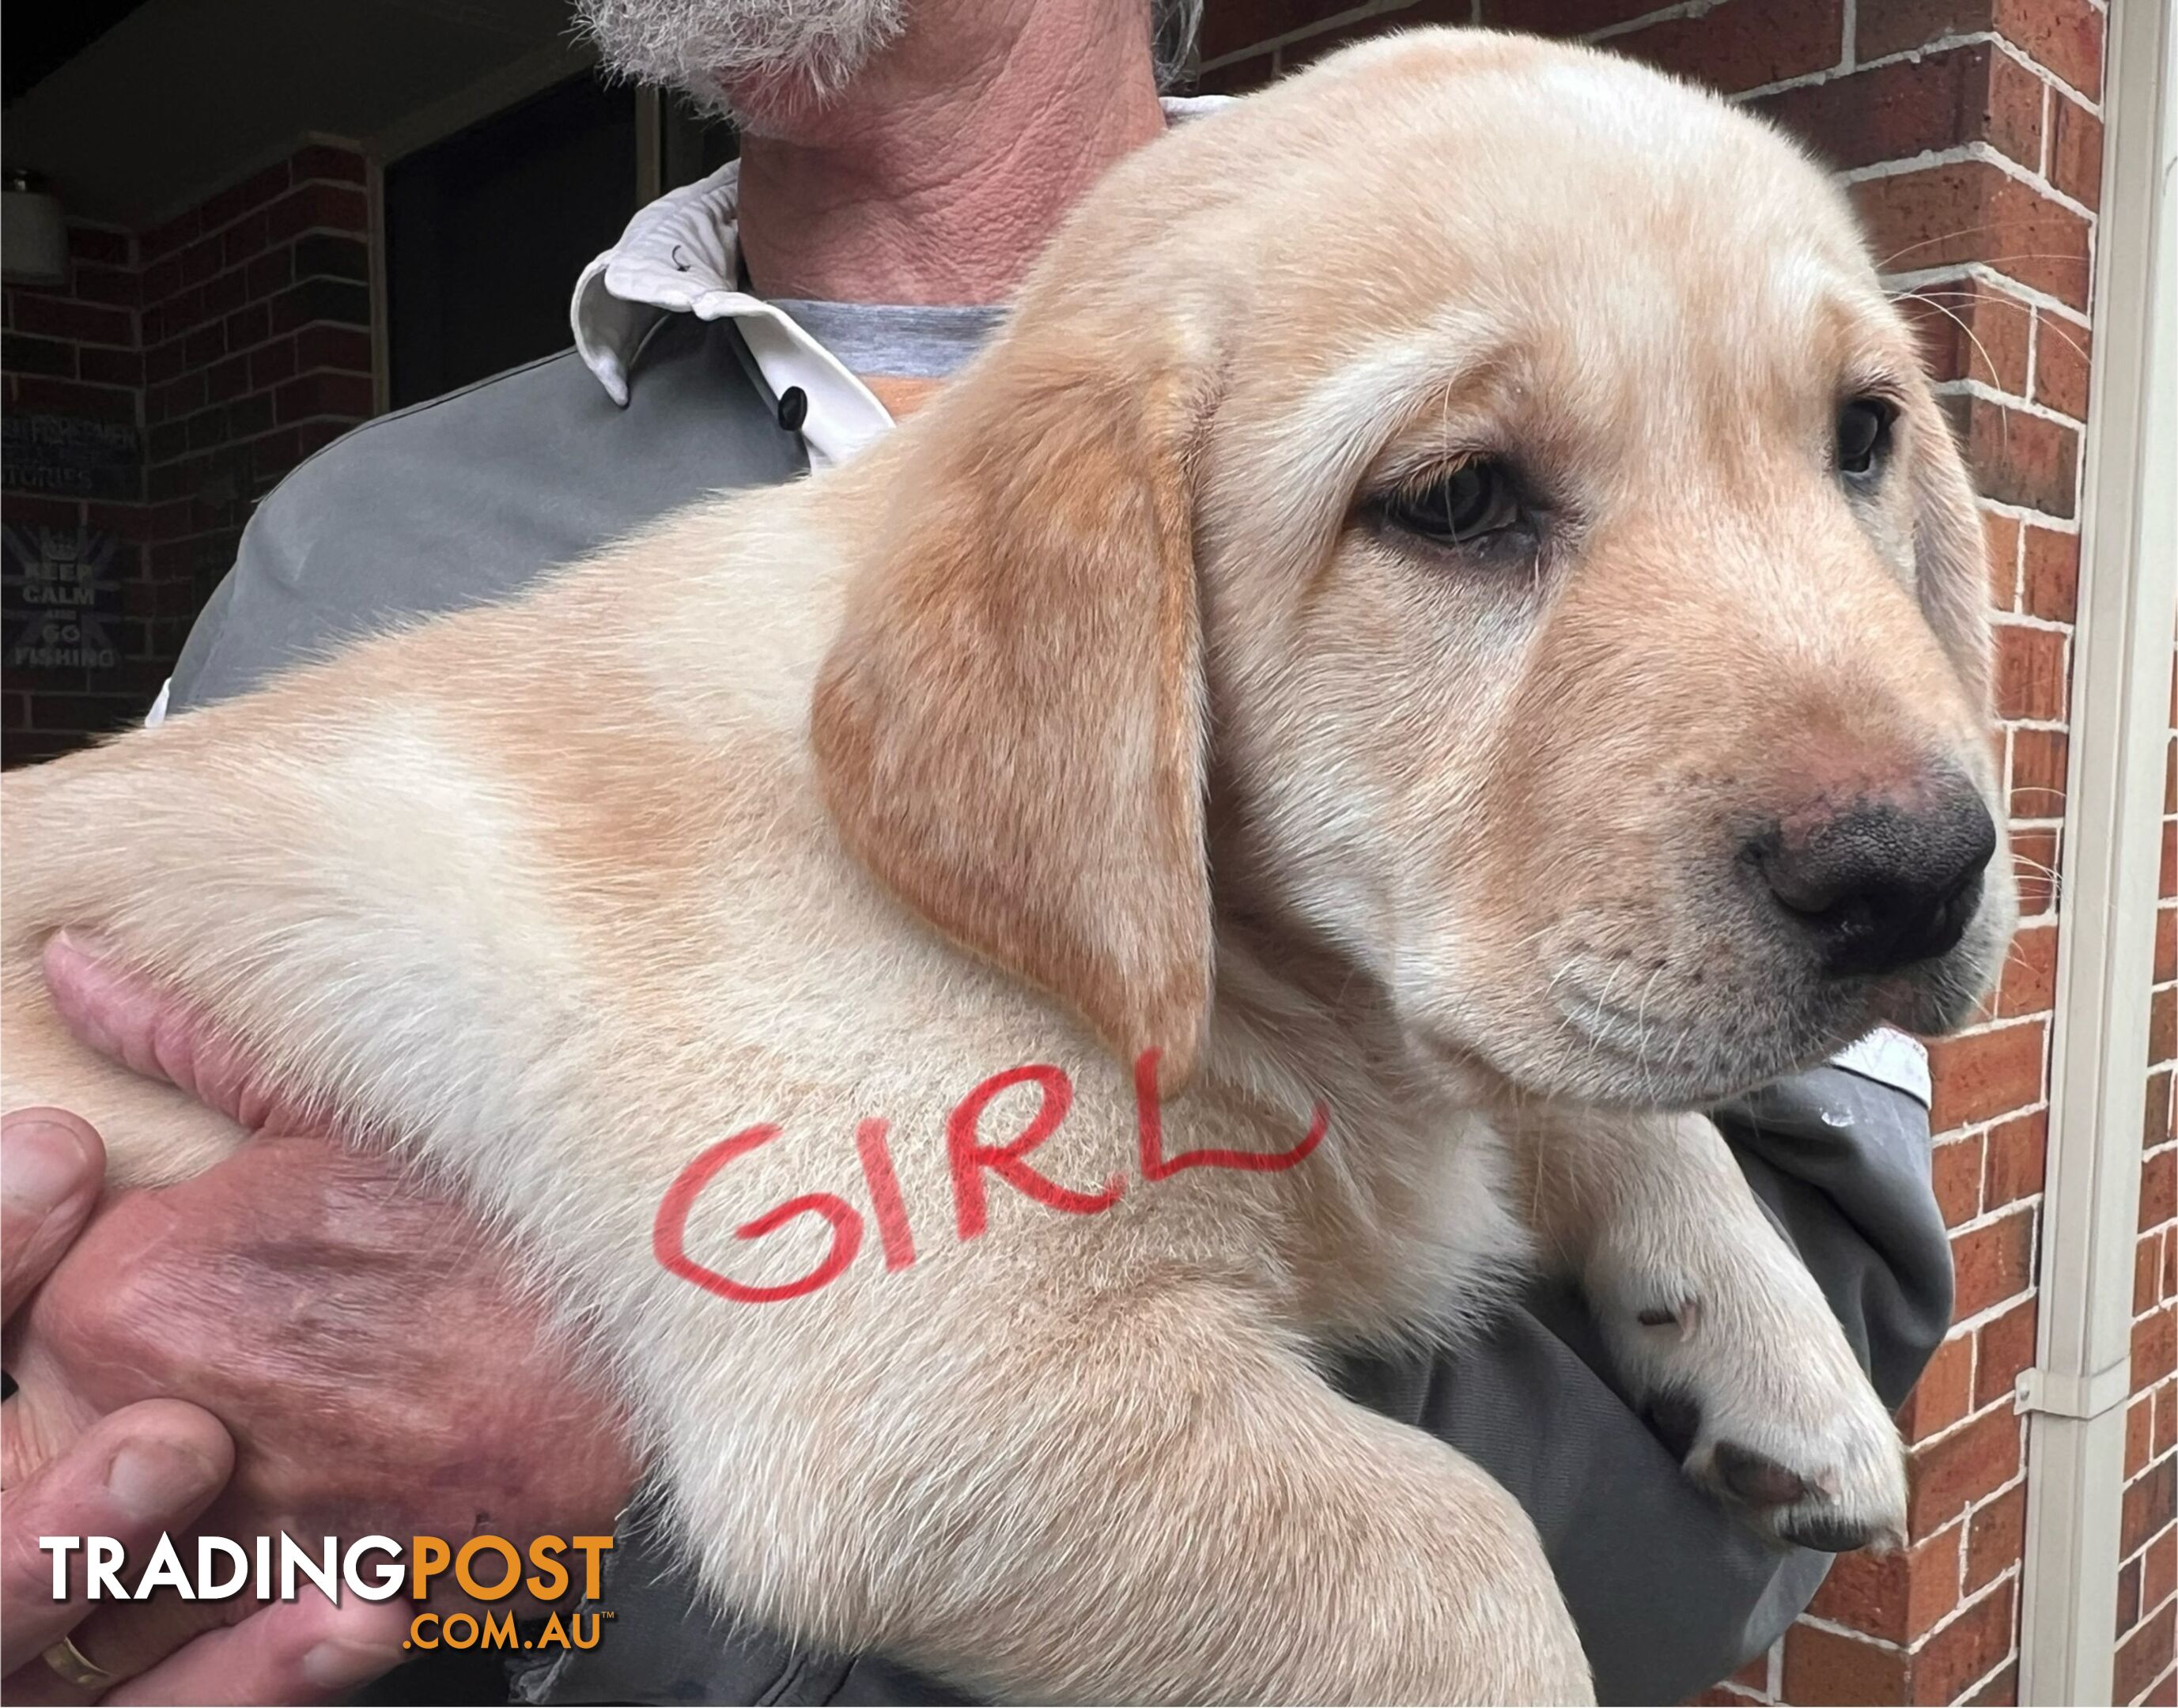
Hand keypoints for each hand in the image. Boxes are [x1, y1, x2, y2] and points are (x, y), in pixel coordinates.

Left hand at [3, 935, 639, 1694]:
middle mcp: (158, 1428)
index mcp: (132, 1296)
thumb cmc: (509, 1208)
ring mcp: (236, 1538)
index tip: (212, 1271)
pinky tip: (345, 1487)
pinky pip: (229, 1623)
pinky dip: (264, 1573)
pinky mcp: (316, 1607)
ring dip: (187, 1500)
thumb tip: (74, 965)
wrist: (668, 1318)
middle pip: (69, 1441)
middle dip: (136, 1403)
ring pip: (134, 1549)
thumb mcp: (340, 1104)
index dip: (113, 1288)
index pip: (29, 1310)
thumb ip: (179, 1042)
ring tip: (320, 1418)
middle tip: (279, 1348)